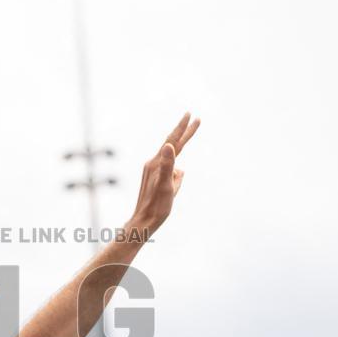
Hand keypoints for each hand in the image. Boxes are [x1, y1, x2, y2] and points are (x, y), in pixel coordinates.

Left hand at [131, 112, 200, 235]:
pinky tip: (179, 174)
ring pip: (170, 157)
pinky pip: (169, 170)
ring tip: (188, 134)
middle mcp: (154, 165)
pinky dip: (175, 168)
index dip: (183, 129)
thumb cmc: (156, 206)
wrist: (143, 221)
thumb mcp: (165, 186)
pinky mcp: (154, 179)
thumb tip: (169, 146)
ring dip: (180, 147)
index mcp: (157, 164)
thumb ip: (167, 165)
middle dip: (183, 131)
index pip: (173, 142)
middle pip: (172, 144)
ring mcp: (153, 172)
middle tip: (193, 117)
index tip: (192, 115)